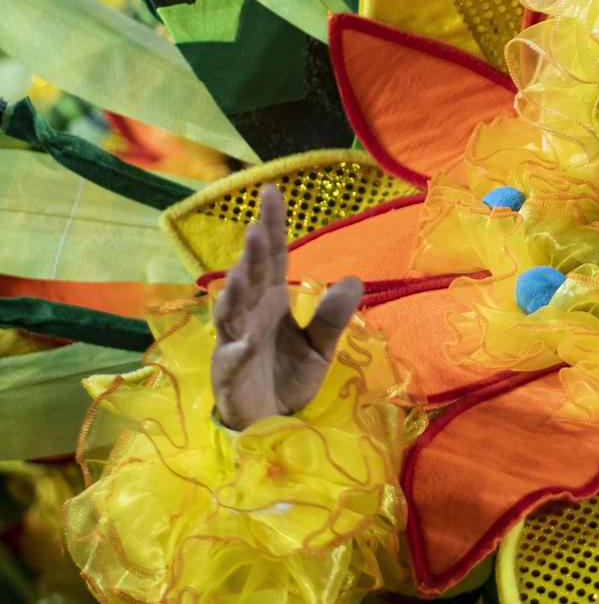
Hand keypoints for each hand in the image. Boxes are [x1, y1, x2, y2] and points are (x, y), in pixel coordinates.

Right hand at [210, 185, 363, 429]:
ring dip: (235, 293)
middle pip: (251, 278)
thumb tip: (353, 280)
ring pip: (231, 313)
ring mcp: (235, 343)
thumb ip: (333, 316)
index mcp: (272, 301)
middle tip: (257, 227)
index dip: (272, 225)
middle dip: (252, 254)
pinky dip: (234, 352)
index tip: (270, 190)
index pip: (274, 257)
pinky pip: (230, 361)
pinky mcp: (230, 375)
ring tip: (241, 271)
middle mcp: (250, 315)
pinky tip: (241, 343)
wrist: (271, 422)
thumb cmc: (288, 376)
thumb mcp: (321, 346)